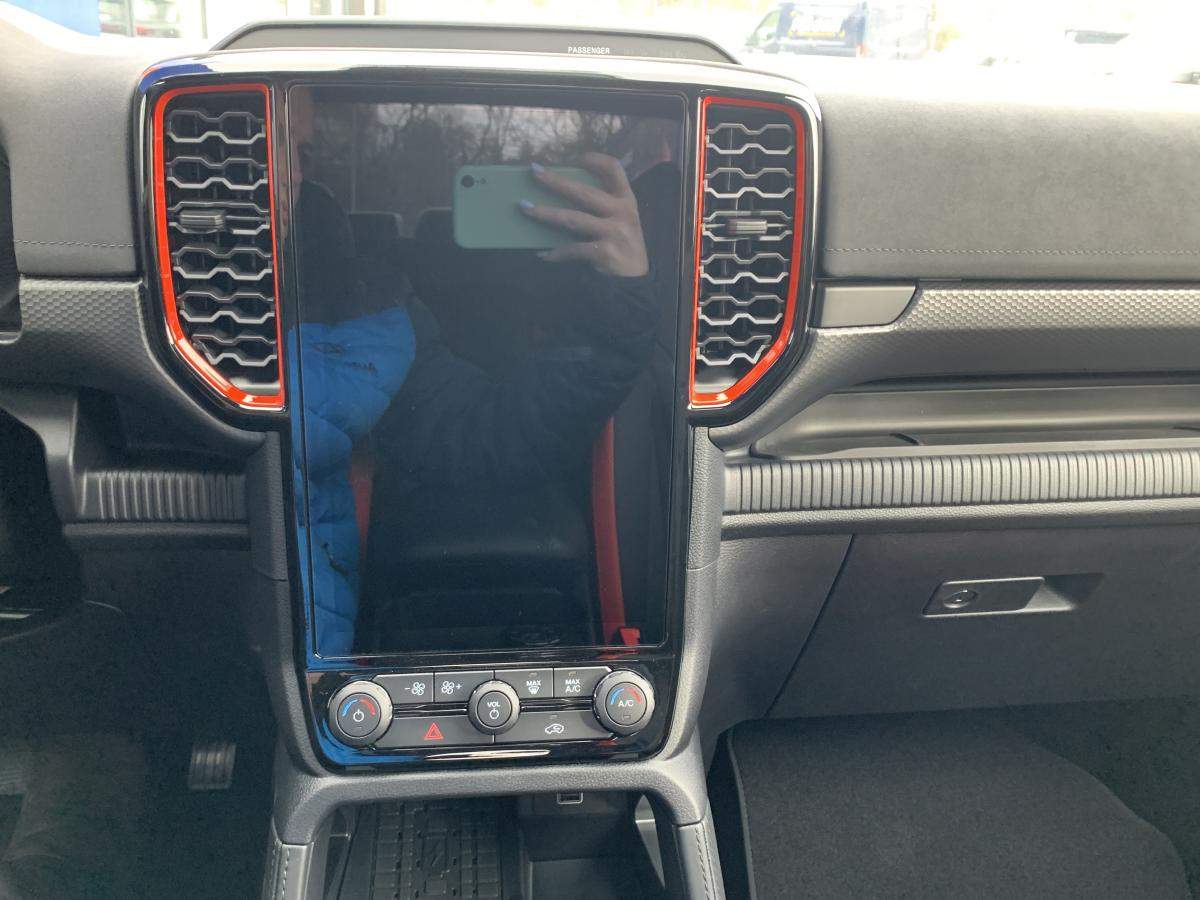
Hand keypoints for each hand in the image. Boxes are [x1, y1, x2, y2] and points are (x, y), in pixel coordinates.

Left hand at [518, 153, 649, 277]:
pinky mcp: (605, 252)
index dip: (594, 159)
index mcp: (626, 200)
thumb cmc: (622, 245)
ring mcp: (614, 232)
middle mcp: (622, 212)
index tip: (574, 158)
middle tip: (534, 171)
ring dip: (545, 213)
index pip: (614, 169)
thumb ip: (603, 205)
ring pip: (573, 219)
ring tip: (525, 208)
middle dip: (556, 181)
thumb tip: (561, 193)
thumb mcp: (622, 220)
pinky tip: (543, 255)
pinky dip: (556, 253)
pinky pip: (574, 249)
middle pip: (584, 191)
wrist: (635, 280)